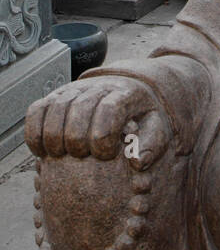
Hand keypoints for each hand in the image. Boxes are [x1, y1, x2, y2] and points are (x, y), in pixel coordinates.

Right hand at [25, 76, 170, 171]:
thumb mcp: (156, 128)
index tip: (106, 155)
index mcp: (124, 93)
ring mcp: (74, 90)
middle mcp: (97, 87)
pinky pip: (36, 110)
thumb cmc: (140, 115)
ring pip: (54, 109)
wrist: (127, 88)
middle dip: (77, 140)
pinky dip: (34, 132)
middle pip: (78, 110)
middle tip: (82, 156)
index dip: (103, 137)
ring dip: (54, 138)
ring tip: (62, 155)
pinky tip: (43, 152)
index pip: (110, 109)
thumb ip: (152, 144)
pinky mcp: (55, 96)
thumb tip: (137, 161)